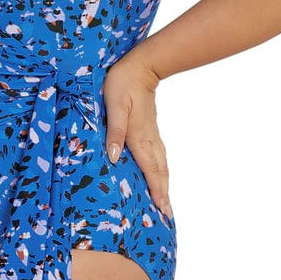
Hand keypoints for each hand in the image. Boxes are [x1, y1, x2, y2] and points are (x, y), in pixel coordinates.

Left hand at [102, 53, 172, 218]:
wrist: (141, 65)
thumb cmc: (122, 84)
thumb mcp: (113, 106)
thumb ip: (114, 131)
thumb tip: (114, 157)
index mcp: (138, 136)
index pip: (150, 169)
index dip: (156, 190)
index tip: (162, 209)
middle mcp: (148, 138)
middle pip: (160, 171)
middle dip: (163, 193)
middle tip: (167, 214)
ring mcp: (151, 133)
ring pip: (161, 163)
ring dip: (164, 183)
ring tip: (165, 200)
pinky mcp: (150, 128)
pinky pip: (158, 155)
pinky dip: (160, 169)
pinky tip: (158, 173)